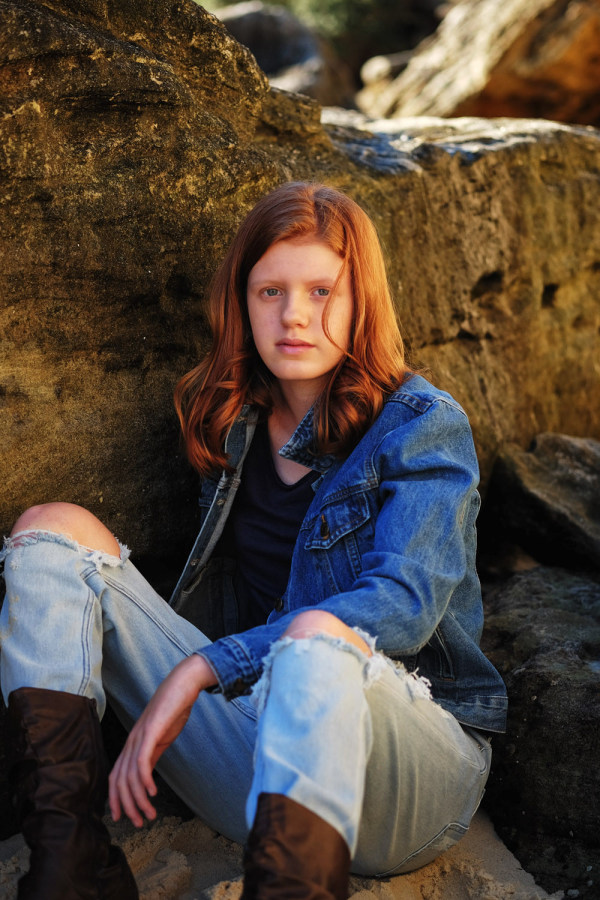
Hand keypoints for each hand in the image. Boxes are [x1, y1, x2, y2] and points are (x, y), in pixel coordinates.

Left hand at [108, 654, 216, 826]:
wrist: (182, 684)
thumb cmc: (173, 708)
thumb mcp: (160, 736)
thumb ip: (152, 753)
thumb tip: (147, 774)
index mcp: (132, 743)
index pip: (116, 776)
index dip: (115, 799)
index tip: (122, 817)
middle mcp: (131, 741)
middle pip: (119, 780)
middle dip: (126, 806)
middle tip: (139, 823)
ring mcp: (139, 735)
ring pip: (130, 776)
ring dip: (139, 800)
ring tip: (150, 814)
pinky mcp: (151, 731)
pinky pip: (142, 760)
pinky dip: (144, 780)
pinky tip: (152, 792)